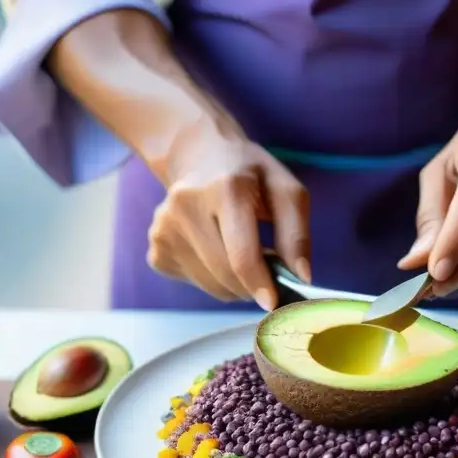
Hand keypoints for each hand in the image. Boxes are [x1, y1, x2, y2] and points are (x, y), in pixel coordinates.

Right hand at [146, 132, 309, 309]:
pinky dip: (212, 279)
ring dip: (234, 284)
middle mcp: (186, 206)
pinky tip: (215, 250)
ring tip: (240, 254)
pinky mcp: (156, 248)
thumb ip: (297, 234)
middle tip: (267, 273)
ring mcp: (164, 228)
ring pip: (210, 285)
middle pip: (225, 275)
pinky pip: (193, 283)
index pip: (240, 254)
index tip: (274, 303)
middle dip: (252, 285)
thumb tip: (301, 277)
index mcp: (225, 189)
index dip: (260, 284)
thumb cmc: (251, 175)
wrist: (199, 155)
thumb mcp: (286, 191)